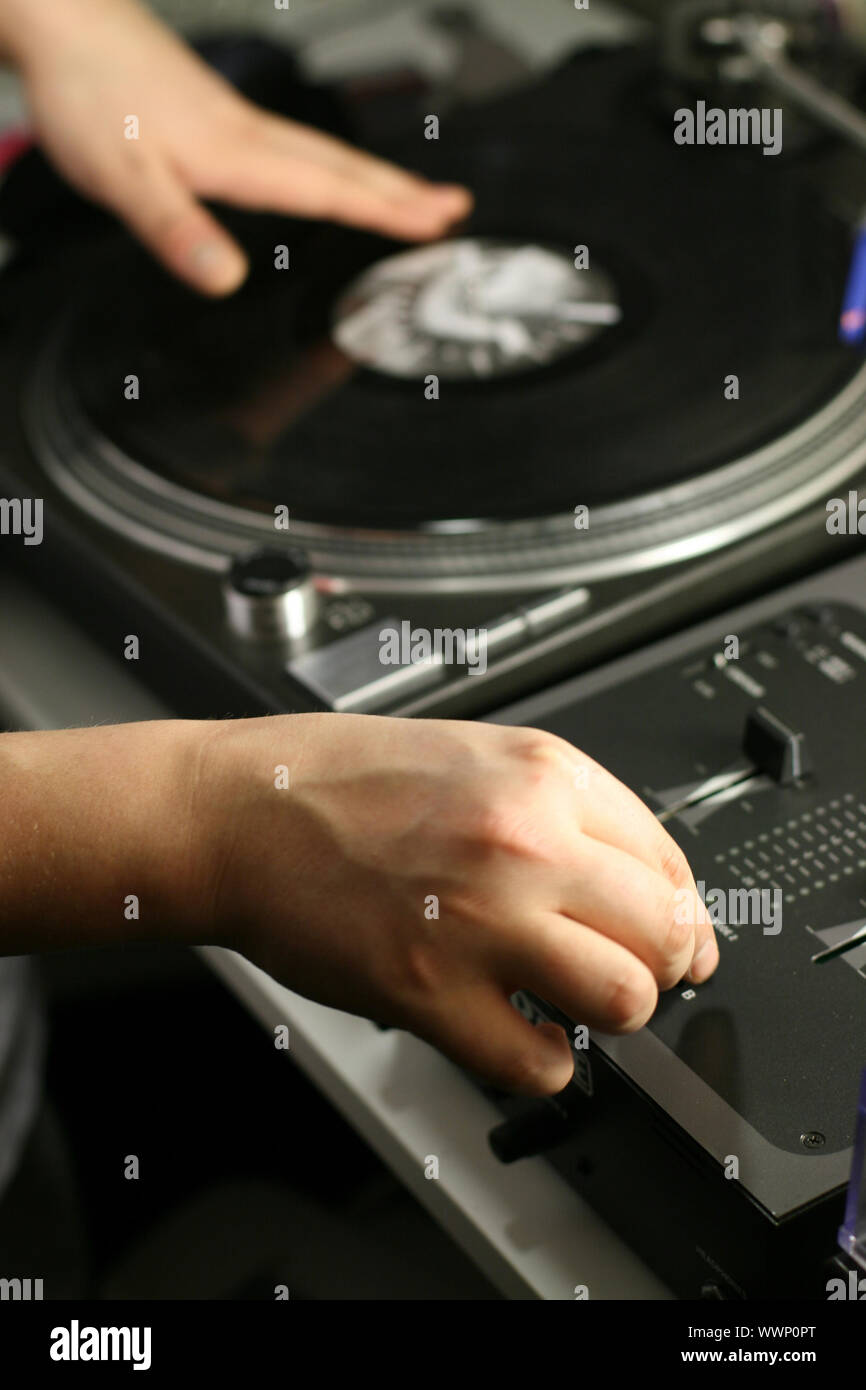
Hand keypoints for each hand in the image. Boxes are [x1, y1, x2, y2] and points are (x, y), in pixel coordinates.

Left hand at [4, 0, 471, 292]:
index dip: (387, 211)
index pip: (330, 190)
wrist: (61, 22)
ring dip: (375, 178)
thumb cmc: (90, 97)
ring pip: (323, 154)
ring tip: (415, 198)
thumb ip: (177, 231)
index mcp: (238, 157)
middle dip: (403, 193)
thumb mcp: (124, 180)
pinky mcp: (217, 117)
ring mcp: (236, 122)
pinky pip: (296, 148)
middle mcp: (249, 135)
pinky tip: (327, 178)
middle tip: (457, 209)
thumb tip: (228, 280)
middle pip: (343, 167)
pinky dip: (332, 167)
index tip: (439, 223)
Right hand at [198, 713, 717, 1095]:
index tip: (670, 935)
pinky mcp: (431, 992)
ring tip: (569, 1001)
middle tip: (625, 970)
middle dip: (659, 963)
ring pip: (625, 999)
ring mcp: (482, 919)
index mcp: (542, 775)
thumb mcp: (470, 753)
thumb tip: (632, 879)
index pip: (670, 860)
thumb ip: (557, 808)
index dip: (677, 910)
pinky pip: (539, 1063)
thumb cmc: (333, 780)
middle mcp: (526, 841)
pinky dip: (540, 1061)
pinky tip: (517, 1032)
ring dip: (609, 1012)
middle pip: (666, 932)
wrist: (238, 811)